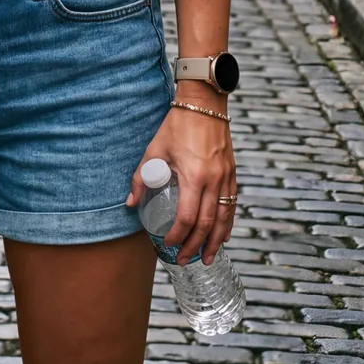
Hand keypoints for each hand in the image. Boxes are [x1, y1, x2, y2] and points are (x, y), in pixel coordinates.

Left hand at [128, 95, 237, 264]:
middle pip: (207, 224)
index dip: (178, 235)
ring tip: (207, 258)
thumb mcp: (154, 149)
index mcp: (193, 176)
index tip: (168, 244)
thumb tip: (131, 204)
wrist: (204, 103)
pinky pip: (232, 205)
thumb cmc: (177, 125)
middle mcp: (214, 180)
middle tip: (185, 260)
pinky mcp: (232, 173)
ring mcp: (226, 177)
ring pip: (224, 218)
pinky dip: (227, 223)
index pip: (188, 217)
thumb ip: (142, 177)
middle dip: (195, 246)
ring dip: (216, 242)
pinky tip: (222, 235)